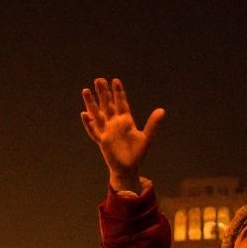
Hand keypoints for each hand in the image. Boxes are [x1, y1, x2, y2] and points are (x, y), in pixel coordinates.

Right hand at [80, 78, 164, 193]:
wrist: (128, 168)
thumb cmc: (137, 153)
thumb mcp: (147, 137)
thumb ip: (153, 124)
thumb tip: (162, 110)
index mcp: (126, 120)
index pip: (121, 103)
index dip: (118, 92)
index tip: (115, 80)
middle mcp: (114, 123)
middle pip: (107, 105)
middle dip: (103, 93)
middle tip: (99, 79)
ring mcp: (107, 131)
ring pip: (98, 114)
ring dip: (92, 103)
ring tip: (86, 90)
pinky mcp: (102, 140)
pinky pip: (93, 130)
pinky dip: (89, 123)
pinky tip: (84, 114)